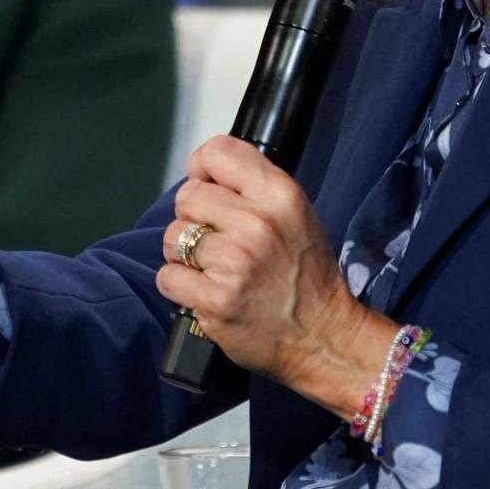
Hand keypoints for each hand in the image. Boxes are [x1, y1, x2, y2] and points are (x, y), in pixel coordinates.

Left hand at [156, 135, 392, 418]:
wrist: (321, 336)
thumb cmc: (305, 273)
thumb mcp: (294, 213)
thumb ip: (252, 187)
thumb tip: (201, 172)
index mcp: (279, 195)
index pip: (218, 152)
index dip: (201, 166)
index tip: (205, 184)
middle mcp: (257, 224)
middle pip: (187, 196)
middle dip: (193, 217)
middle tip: (214, 238)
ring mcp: (234, 263)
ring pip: (172, 237)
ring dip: (183, 253)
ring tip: (211, 267)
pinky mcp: (215, 301)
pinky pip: (168, 277)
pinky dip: (179, 286)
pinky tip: (204, 290)